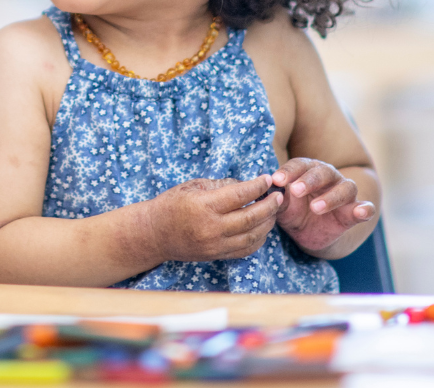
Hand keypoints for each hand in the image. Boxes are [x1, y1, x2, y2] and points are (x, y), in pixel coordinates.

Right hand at [136, 177, 282, 262]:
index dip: (257, 186)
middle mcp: (211, 228)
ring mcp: (215, 245)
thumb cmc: (171, 204)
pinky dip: (258, 239)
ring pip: (252, 236)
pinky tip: (262, 228)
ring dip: (267, 223)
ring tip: (273, 211)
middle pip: (250, 217)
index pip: (239, 195)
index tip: (267, 179)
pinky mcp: (216, 255)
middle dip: (269, 206)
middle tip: (278, 196)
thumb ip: (220, 185)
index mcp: (203, 206)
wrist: (154, 234)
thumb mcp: (192, 186)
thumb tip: (246, 185)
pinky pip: (245, 250)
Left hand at [270, 158, 376, 253]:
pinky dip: (365, 209)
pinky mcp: (354, 212)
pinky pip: (365, 208)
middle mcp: (329, 177)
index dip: (289, 171)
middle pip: (323, 172)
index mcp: (308, 170)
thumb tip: (268, 189)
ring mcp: (344, 193)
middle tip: (295, 190)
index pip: (300, 165)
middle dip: (309, 180)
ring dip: (332, 197)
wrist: (309, 233)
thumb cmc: (293, 211)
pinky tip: (361, 212)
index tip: (276, 180)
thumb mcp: (283, 207)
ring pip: (345, 188)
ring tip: (315, 208)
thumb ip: (278, 198)